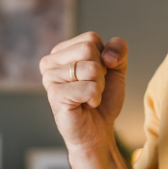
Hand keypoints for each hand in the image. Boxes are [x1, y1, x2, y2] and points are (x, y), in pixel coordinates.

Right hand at [39, 32, 127, 152]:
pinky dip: (95, 98)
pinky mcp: (55, 96)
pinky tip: (84, 106)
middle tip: (93, 87)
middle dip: (101, 70)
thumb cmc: (103, 98)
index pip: (91, 38)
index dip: (104, 57)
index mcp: (61, 51)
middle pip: (89, 48)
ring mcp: (49, 79)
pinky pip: (90, 88)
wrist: (97, 130)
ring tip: (88, 97)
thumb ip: (118, 50)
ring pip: (91, 68)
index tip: (97, 74)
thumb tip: (108, 57)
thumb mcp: (117, 68)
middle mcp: (49, 62)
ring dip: (99, 86)